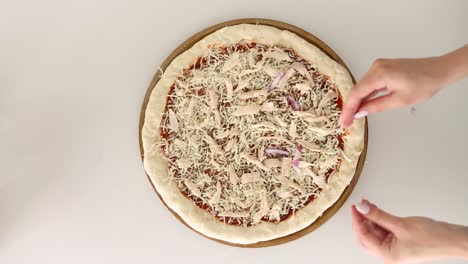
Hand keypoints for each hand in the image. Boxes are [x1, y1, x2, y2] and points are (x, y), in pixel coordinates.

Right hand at [340, 44, 467, 127]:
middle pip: (357, 89)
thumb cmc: (424, 84)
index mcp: (380, 74)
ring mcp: (379, 66)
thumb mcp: (400, 100)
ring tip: (351, 116)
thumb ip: (376, 106)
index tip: (344, 122)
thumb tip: (360, 113)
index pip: (357, 93)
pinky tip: (362, 105)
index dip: (348, 109)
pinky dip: (365, 94)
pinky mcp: (382, 68)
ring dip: (357, 101)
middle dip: (350, 106)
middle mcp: (376, 67)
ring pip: (362, 86)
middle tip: (345, 122)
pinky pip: (369, 82)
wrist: (439, 70)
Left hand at [351, 199, 467, 263]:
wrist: (452, 239)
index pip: (364, 237)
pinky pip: (383, 229)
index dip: (357, 221)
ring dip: (370, 217)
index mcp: (387, 255)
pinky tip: (375, 209)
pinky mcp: (399, 240)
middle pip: (366, 236)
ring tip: (367, 204)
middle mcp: (389, 253)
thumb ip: (379, 216)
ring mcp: (394, 246)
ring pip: (374, 231)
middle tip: (358, 206)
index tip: (355, 208)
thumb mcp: (401, 224)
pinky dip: (379, 219)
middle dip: (361, 220)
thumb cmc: (433, 238)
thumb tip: (362, 208)